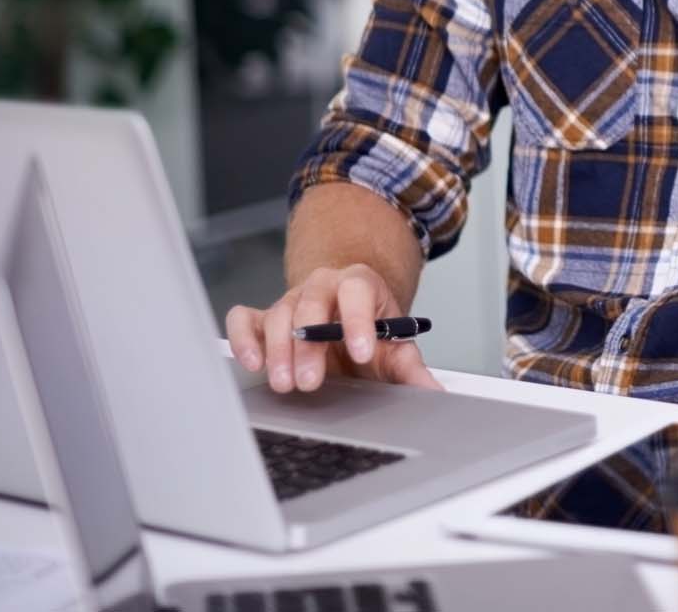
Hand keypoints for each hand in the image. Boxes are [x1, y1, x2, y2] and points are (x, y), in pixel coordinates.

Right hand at [225, 263, 441, 394]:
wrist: (347, 318)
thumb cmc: (371, 333)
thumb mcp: (395, 347)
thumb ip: (411, 368)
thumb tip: (433, 393)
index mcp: (360, 284)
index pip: (358, 292)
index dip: (358, 320)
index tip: (361, 353)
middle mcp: (323, 286)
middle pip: (311, 303)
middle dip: (309, 344)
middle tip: (311, 382)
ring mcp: (291, 300)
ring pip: (279, 313)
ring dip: (278, 350)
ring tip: (284, 384)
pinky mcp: (264, 316)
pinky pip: (245, 319)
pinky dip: (244, 338)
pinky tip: (252, 363)